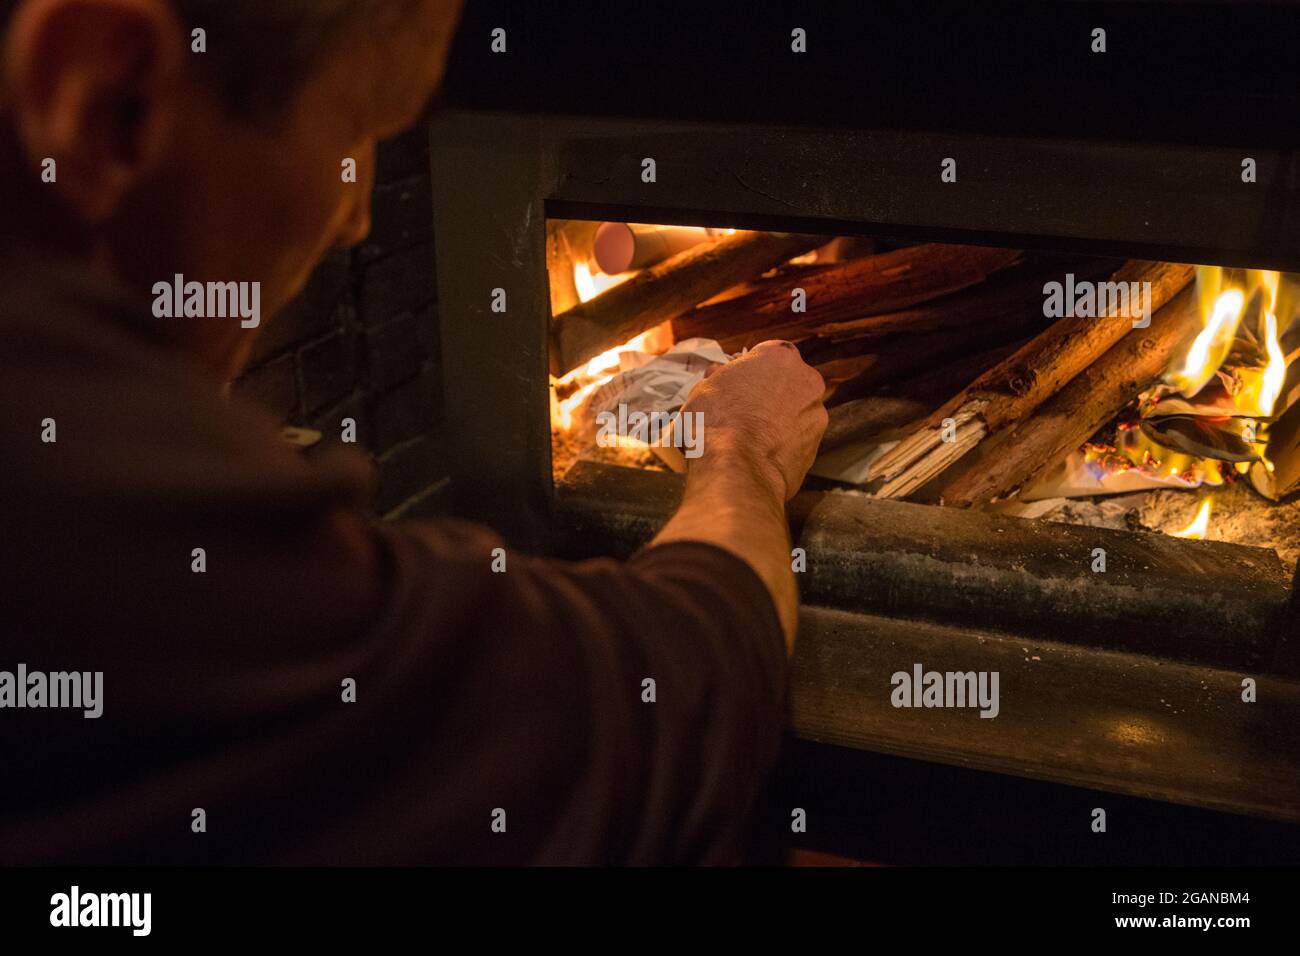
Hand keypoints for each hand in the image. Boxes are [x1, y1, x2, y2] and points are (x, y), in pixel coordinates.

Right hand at [681, 341, 827, 499]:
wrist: (736, 471)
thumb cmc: (715, 422)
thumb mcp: (703, 389)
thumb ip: (719, 377)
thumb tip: (718, 374)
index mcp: (780, 356)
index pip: (767, 356)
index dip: (749, 372)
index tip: (736, 387)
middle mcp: (807, 380)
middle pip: (787, 383)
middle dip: (770, 395)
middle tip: (743, 413)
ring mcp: (816, 415)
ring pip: (795, 412)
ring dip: (779, 421)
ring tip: (751, 439)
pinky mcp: (817, 447)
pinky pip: (797, 440)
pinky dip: (783, 445)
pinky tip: (761, 455)